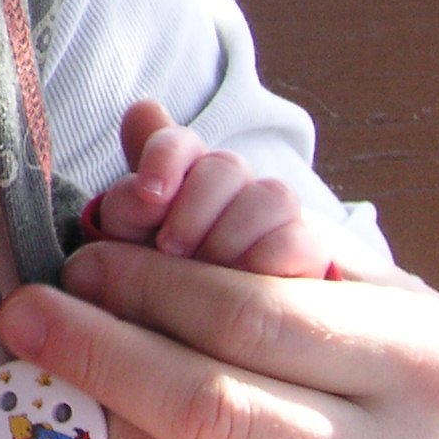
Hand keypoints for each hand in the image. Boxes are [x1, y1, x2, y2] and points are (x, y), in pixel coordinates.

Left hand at [0, 235, 438, 438]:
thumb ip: (250, 206)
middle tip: (26, 313)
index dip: (146, 286)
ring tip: (55, 370)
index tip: (81, 259)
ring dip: (97, 419)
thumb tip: (140, 122)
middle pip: (208, 411)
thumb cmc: (405, 358)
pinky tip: (108, 433)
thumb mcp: (361, 275)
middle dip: (96, 354)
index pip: (249, 318)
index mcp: (413, 359)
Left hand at [89, 98, 332, 277]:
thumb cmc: (158, 278)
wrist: (200, 327)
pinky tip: (243, 278)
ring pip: (273, 195)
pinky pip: (301, 238)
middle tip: (170, 249)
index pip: (182, 142)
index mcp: (186, 176)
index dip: (167, 155)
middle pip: (227, 165)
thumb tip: (142, 111)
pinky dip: (267, 257)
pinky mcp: (307, 251)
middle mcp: (234, 187)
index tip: (150, 193)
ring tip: (206, 269)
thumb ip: (131, 193)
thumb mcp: (132, 242)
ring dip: (231, 235)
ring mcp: (274, 217)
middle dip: (195, 208)